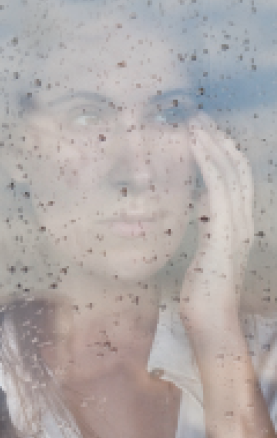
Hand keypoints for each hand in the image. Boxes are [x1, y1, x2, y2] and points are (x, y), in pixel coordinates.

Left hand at [179, 114, 253, 347]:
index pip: (235, 179)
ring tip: (194, 124)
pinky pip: (218, 191)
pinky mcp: (224, 235)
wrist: (210, 321)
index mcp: (238, 224)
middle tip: (198, 117)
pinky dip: (207, 166)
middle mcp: (243, 222)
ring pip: (231, 174)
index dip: (221, 152)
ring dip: (212, 146)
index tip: (202, 131)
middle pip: (237, 169)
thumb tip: (199, 207)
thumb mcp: (204, 251)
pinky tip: (194, 150)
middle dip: (218, 140)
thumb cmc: (202, 291)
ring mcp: (237, 228)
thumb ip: (206, 227)